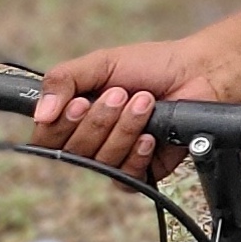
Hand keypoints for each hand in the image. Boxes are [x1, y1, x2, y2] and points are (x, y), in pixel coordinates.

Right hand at [32, 36, 240, 180]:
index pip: (47, 137)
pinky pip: (125, 178)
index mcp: (77, 115)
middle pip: (73, 152)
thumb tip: (40, 113)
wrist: (199, 74)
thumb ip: (63, 81)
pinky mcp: (142, 171)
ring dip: (124, 130)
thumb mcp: (101, 63)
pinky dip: (138, 154)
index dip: (60, 126)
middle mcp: (93, 139)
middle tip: (124, 95)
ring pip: (100, 163)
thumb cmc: (154, 65)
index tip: (80, 104)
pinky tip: (152, 136)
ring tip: (145, 104)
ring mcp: (117, 156)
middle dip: (100, 121)